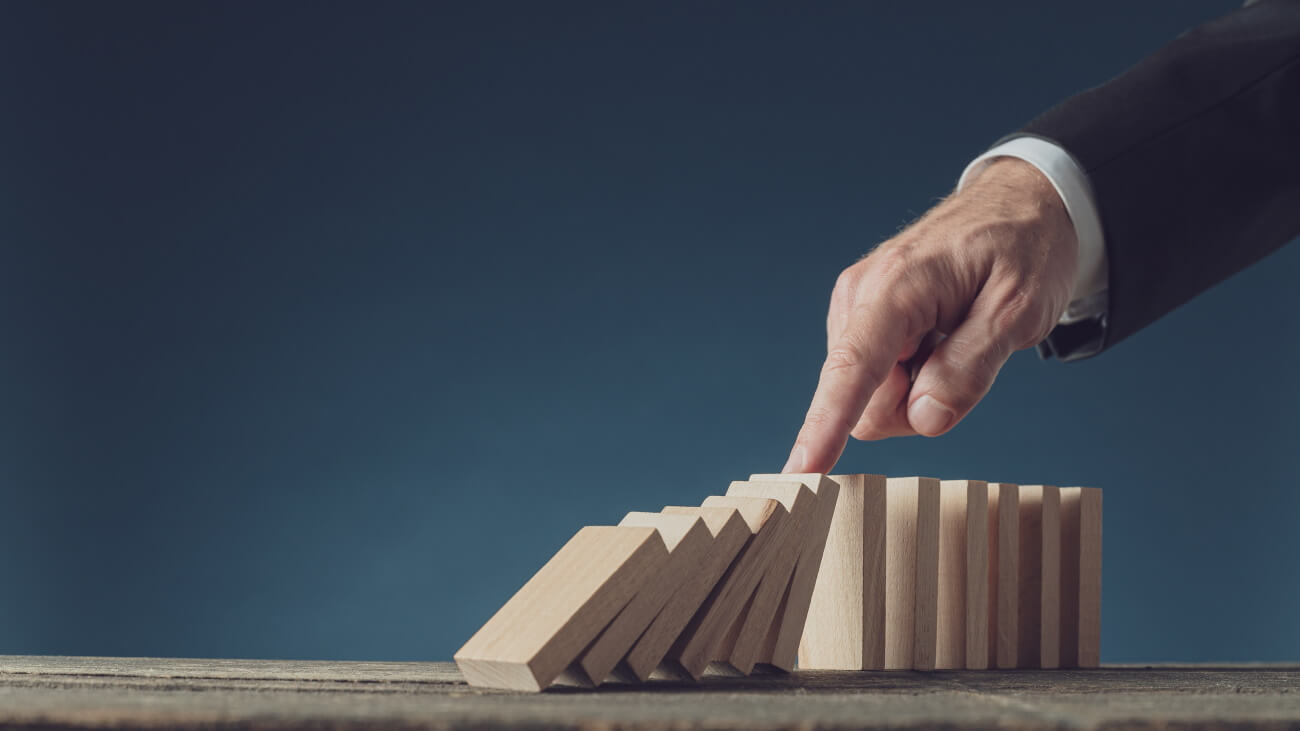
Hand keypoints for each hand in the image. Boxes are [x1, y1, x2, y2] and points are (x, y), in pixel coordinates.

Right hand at [783, 157, 1078, 473]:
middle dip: (915, 405)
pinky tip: (940, 339)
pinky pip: (878, 379)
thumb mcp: (1019, 310)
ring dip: (918, 389)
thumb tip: (923, 418)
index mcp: (896, 288)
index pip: (853, 370)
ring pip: (871, 397)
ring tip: (956, 341)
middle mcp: (860, 297)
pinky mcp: (862, 318)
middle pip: (866, 402)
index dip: (825, 426)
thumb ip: (971, 368)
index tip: (799, 471)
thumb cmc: (1023, 247)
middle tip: (968, 361)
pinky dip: (914, 375)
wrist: (1020, 203)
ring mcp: (856, 308)